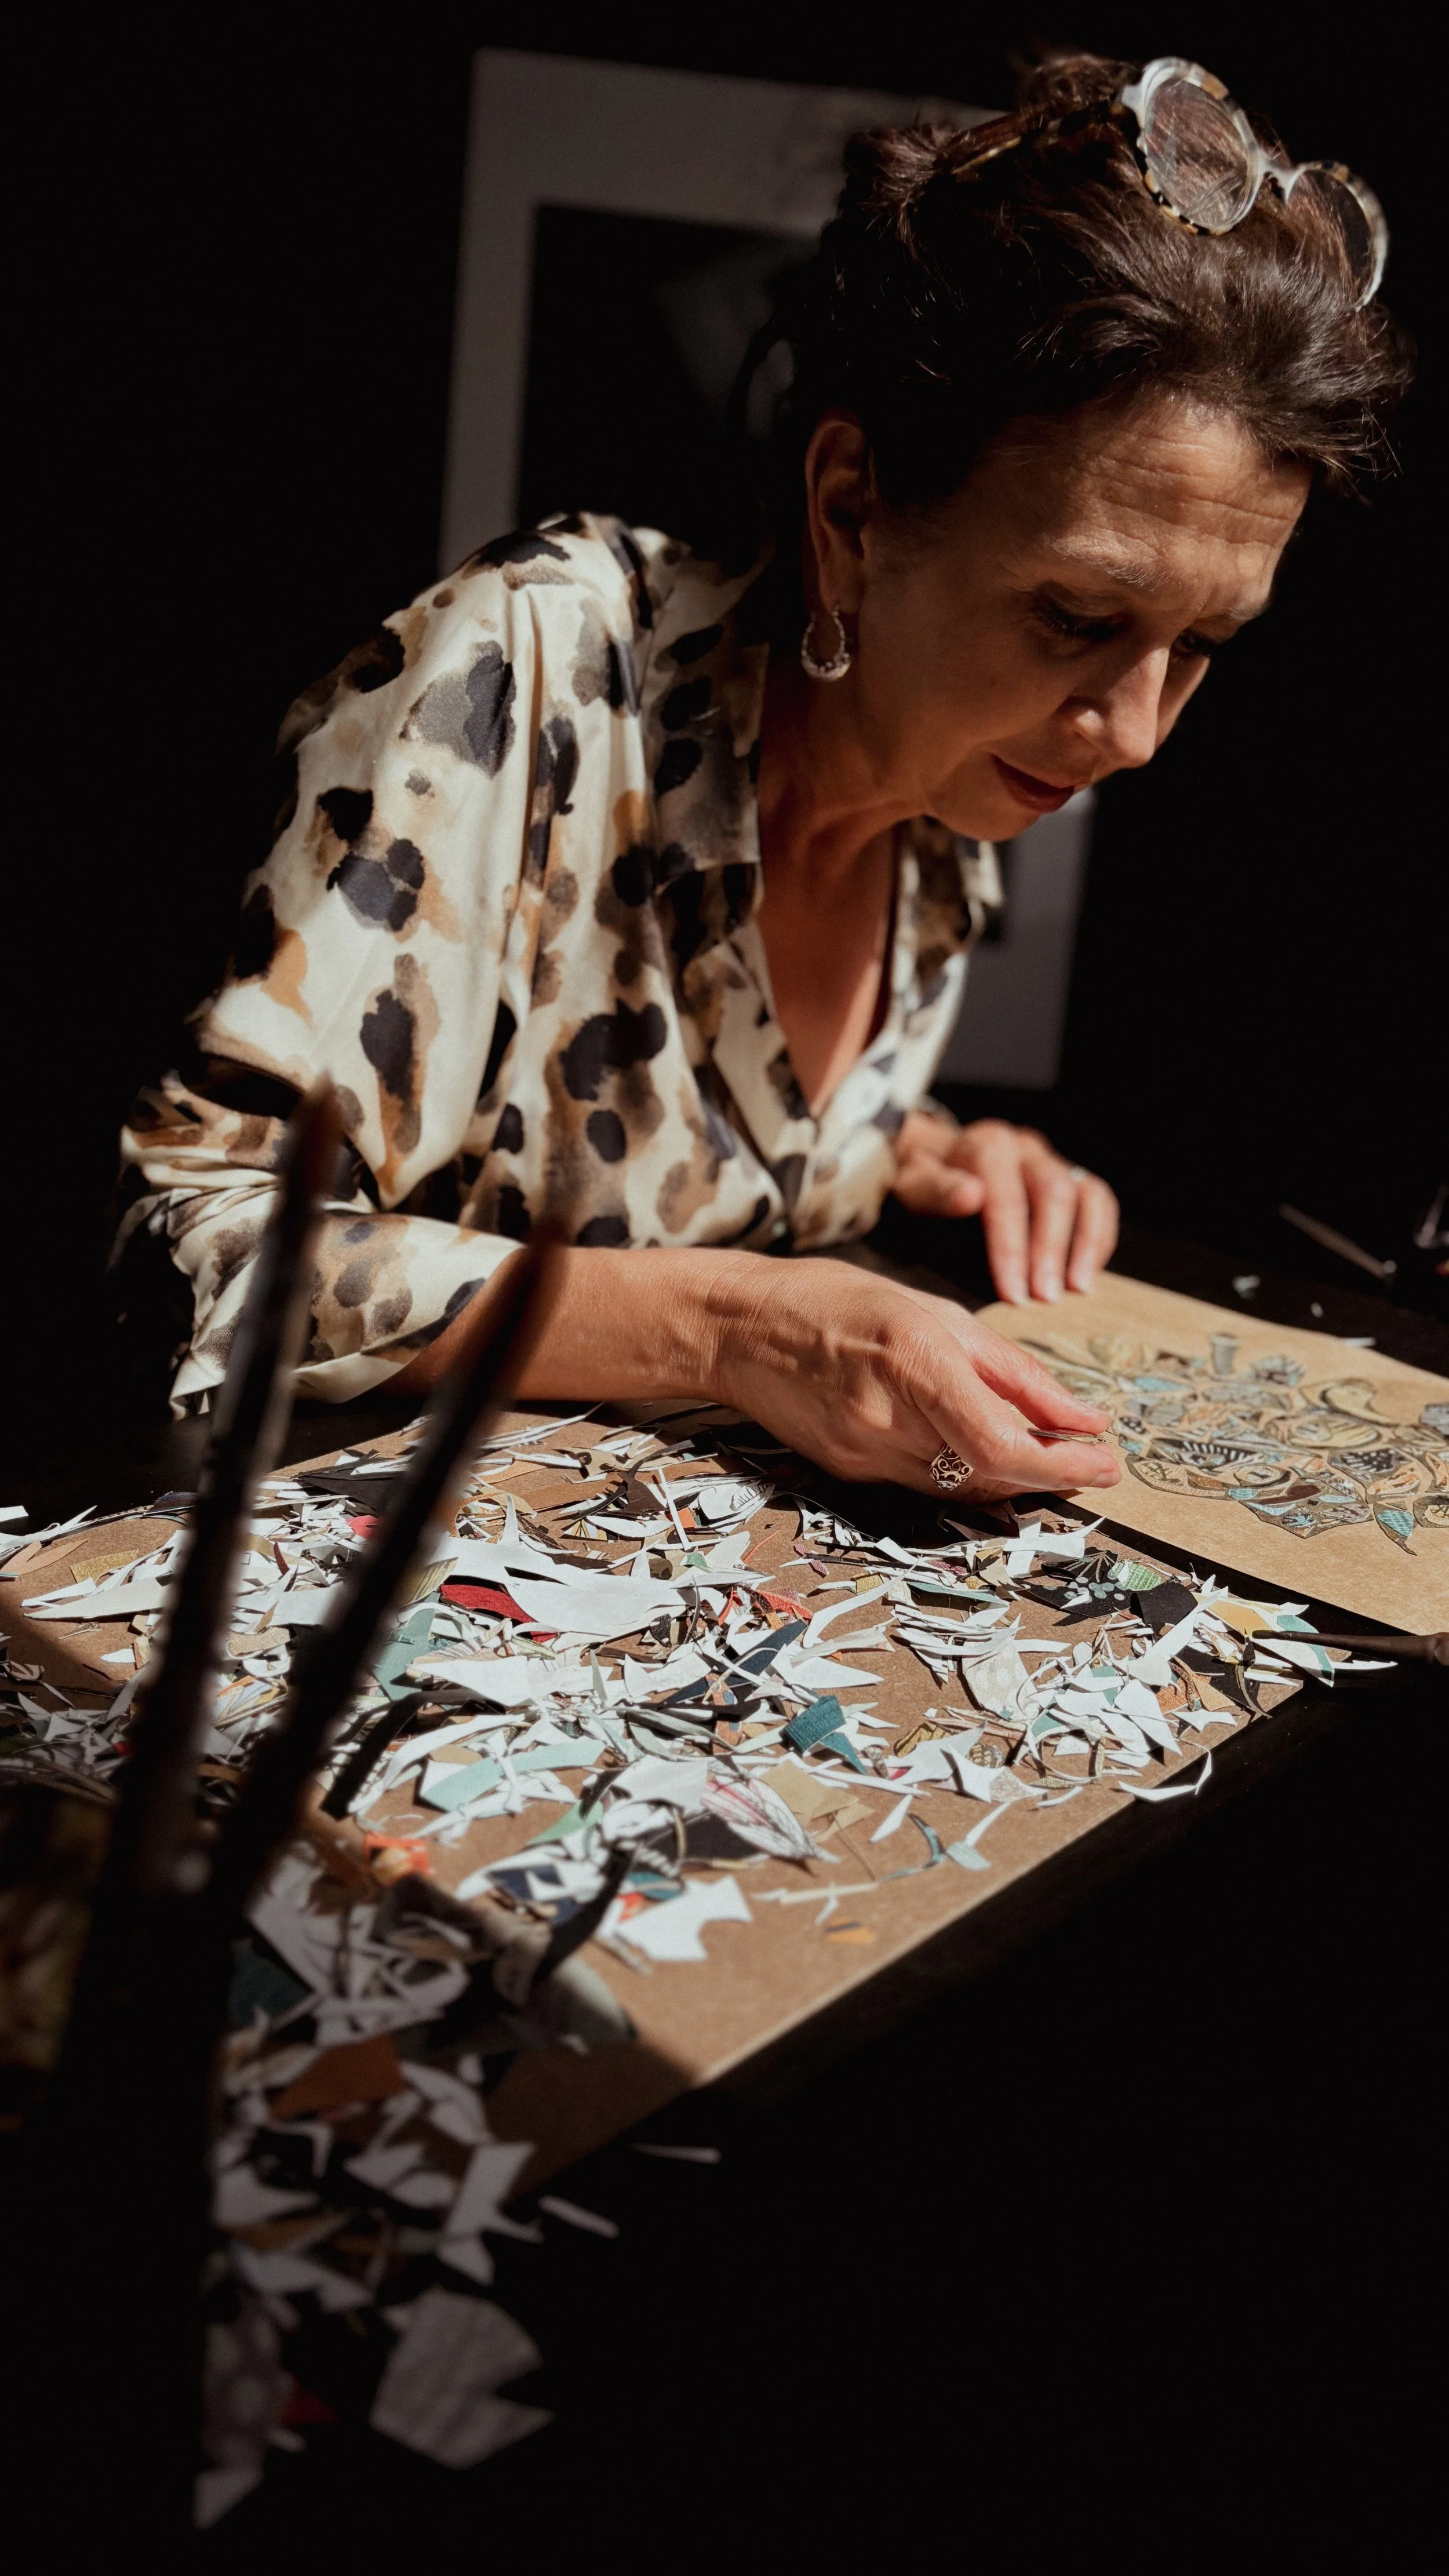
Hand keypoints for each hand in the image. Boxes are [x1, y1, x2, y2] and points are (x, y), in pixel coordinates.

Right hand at [709, 1255, 1118, 1500]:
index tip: (1106, 1463)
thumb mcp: (936, 1311)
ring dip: (1011, 1474)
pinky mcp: (849, 1471)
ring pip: (962, 1486)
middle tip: (1085, 1454)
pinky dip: (963, 1468)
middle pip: (991, 1474)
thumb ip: (1013, 1370)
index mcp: (913, 1362)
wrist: (736, 1329)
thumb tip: (1081, 1416)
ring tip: (1039, 1447)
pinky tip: (975, 1444)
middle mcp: (886, 1418)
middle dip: (1048, 1471)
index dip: (1063, 1466)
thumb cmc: (834, 1300)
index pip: (1002, 1446)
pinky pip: (926, 1482)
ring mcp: (863, 1453)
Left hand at [891, 1114, 1118, 1304]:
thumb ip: (936, 1189)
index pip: (1006, 1198)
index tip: (1013, 1294)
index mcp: (987, 1146)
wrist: (936, 1155)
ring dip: (1085, 1244)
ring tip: (1078, 1290)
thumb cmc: (923, 1180)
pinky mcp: (1070, 1176)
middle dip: (1051, 1250)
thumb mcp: (913, 1183)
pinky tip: (1086, 1275)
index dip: (1011, 1248)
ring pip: (1086, 1194)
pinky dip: (1098, 1238)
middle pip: (1053, 1193)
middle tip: (1045, 1298)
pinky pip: (1098, 1201)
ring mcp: (1051, 1160)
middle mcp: (1025, 1149)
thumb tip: (972, 1194)